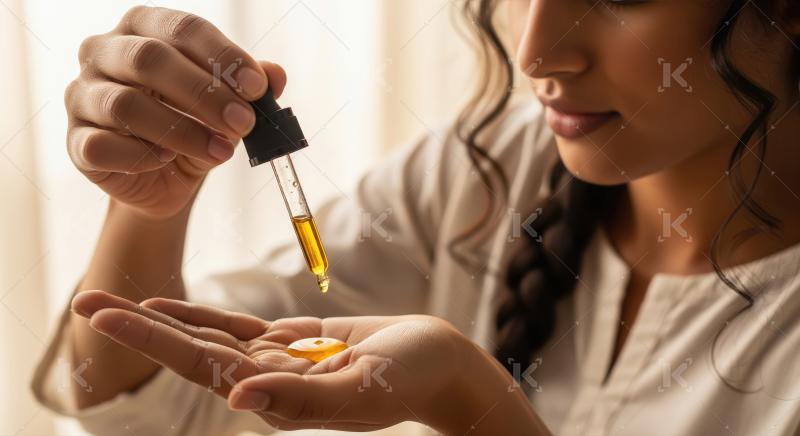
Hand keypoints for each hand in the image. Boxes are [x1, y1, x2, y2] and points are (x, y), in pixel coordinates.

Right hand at [65, 6, 286, 218]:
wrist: (164, 180)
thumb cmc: (193, 127)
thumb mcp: (226, 105)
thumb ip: (249, 87)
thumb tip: (276, 75)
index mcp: (143, 28)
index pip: (182, 28)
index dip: (222, 56)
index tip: (256, 87)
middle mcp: (104, 52)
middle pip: (149, 60)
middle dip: (204, 94)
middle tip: (243, 122)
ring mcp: (83, 95)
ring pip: (126, 105)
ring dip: (182, 132)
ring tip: (221, 151)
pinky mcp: (77, 141)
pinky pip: (102, 145)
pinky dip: (141, 156)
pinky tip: (167, 161)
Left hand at [71, 291, 545, 433]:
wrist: (440, 364)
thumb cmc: (411, 378)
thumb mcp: (362, 389)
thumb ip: (302, 399)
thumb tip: (239, 397)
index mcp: (277, 396)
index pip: (200, 364)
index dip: (152, 338)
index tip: (105, 314)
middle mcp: (267, 382)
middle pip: (190, 349)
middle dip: (138, 327)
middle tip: (85, 301)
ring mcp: (278, 362)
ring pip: (208, 336)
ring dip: (161, 319)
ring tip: (115, 301)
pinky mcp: (294, 342)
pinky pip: (238, 328)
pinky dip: (203, 316)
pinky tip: (174, 306)